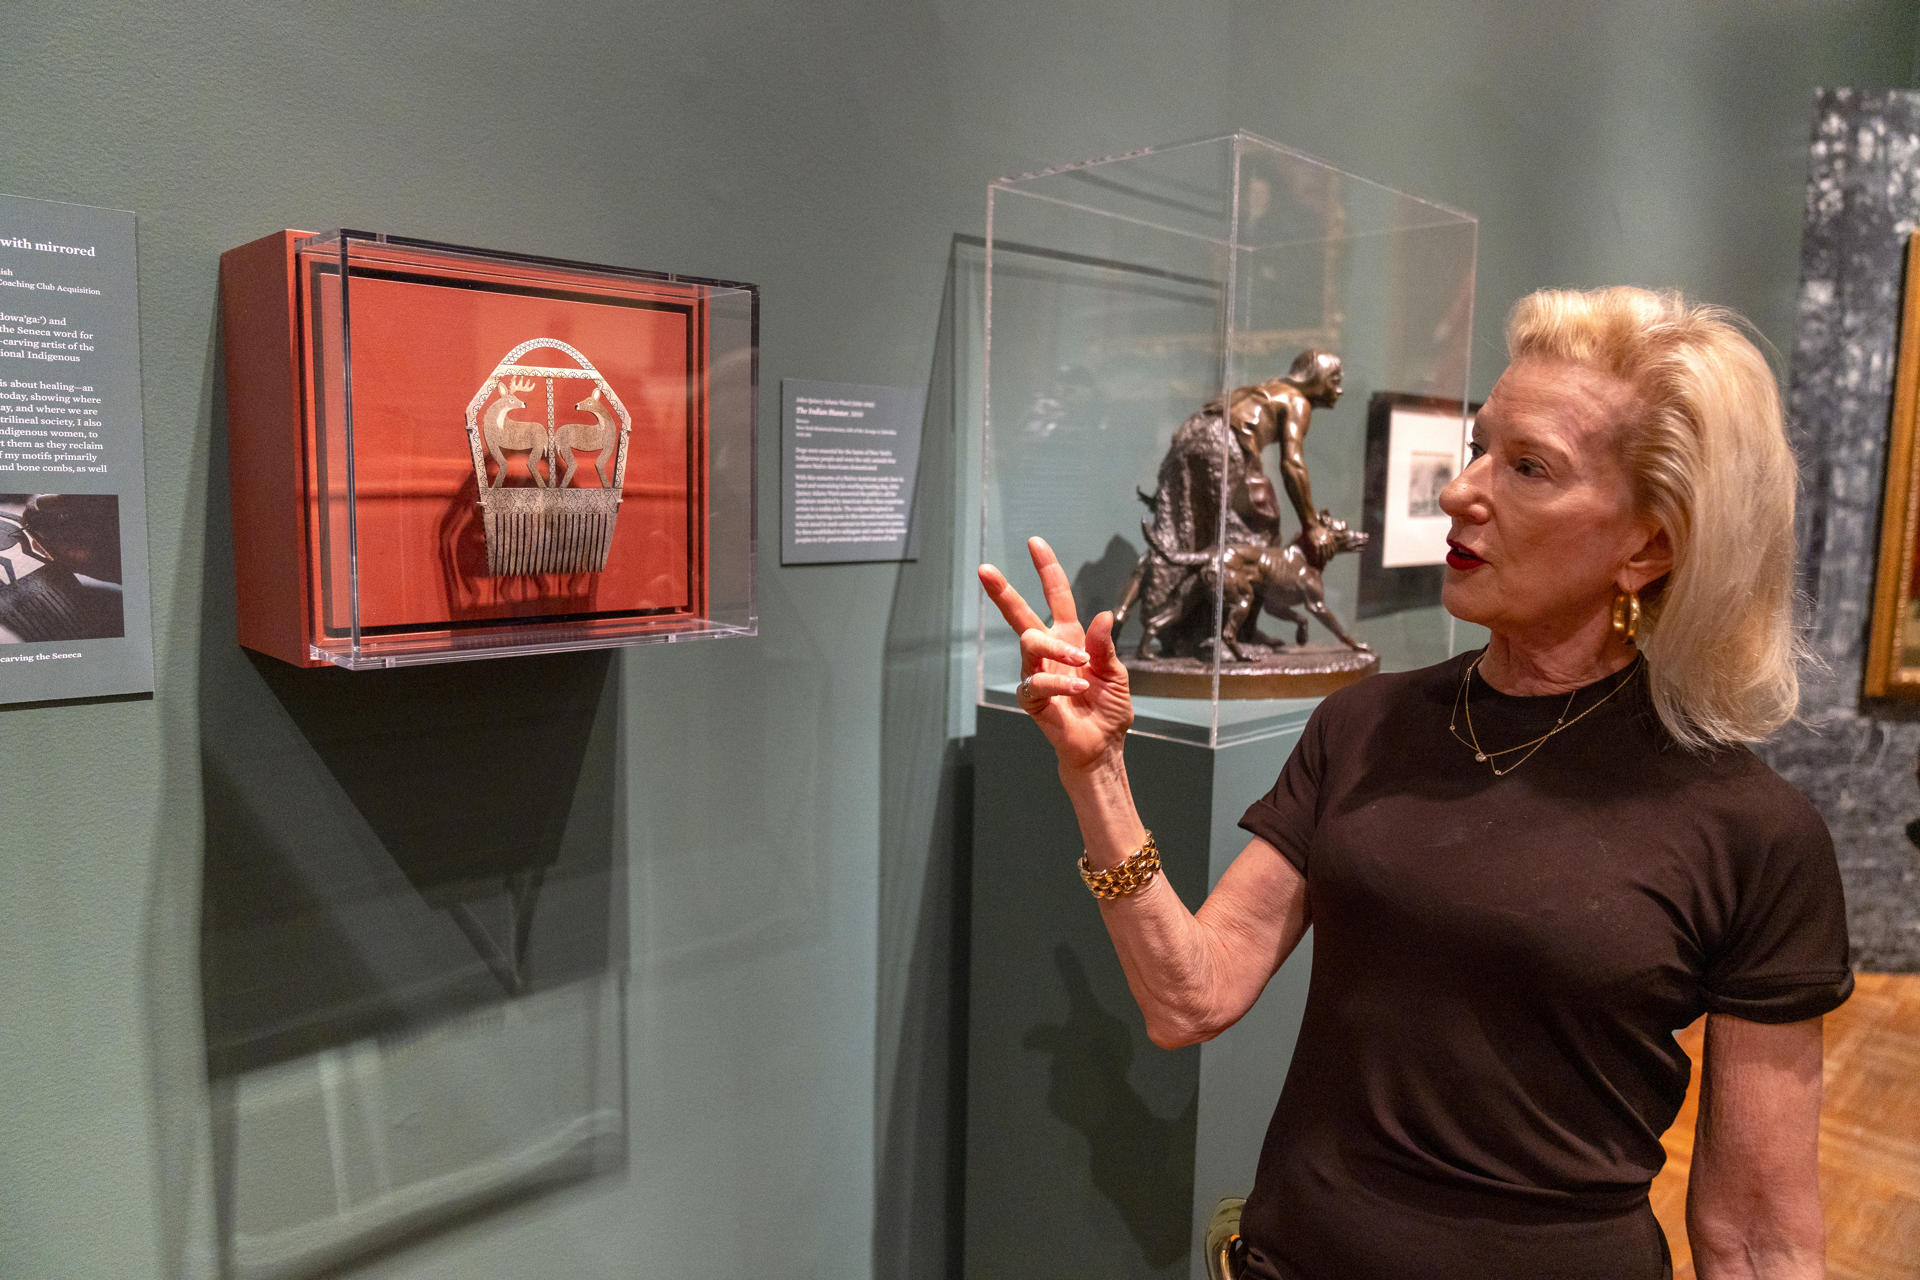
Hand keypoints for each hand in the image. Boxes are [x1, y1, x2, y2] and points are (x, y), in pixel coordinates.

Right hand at [979, 536, 1132, 771]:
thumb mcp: (1116, 673)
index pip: (1055, 597)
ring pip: (1031, 643)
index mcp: (1070, 638)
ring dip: (1057, 649)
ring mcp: (1037, 673)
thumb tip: (1102, 615)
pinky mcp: (1032, 699)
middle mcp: (1049, 652)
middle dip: (1003, 592)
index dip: (1046, 570)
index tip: (1034, 542)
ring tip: (1081, 662)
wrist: (1102, 746)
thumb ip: (1105, 646)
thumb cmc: (1108, 709)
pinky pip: (1037, 682)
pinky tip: (1078, 690)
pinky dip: (1060, 684)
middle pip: (1020, 615)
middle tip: (985, 570)